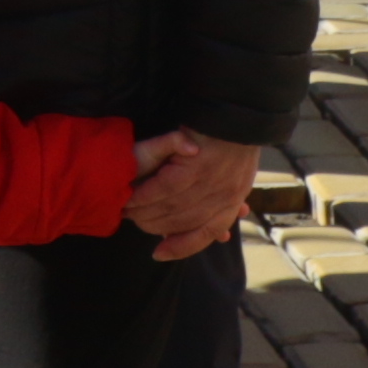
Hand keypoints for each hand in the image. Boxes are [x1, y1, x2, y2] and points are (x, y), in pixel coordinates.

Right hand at [124, 131, 258, 258]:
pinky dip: (146, 194)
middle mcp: (223, 198)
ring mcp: (209, 184)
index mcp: (232, 201)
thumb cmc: (237, 142)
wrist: (241, 113)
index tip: (160, 253)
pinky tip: (130, 195)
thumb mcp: (239, 177)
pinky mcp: (195, 167)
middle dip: (155, 227)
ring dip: (146, 213)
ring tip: (126, 211)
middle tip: (133, 222)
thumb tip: (223, 235)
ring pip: (170, 209)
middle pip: (182, 224)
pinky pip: (164, 188)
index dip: (181, 248)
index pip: (204, 234)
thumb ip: (227, 206)